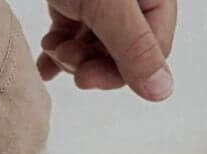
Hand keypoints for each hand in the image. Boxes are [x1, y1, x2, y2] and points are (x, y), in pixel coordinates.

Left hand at [37, 0, 176, 101]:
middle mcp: (135, 2)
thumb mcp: (110, 4)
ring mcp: (105, 3)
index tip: (86, 77)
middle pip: (121, 55)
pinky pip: (72, 36)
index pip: (151, 53)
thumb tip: (162, 91)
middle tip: (67, 57)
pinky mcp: (76, 2)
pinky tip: (43, 59)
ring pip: (95, 49)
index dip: (119, 73)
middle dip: (90, 65)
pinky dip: (56, 51)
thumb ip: (134, 46)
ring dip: (71, 59)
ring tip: (53, 47)